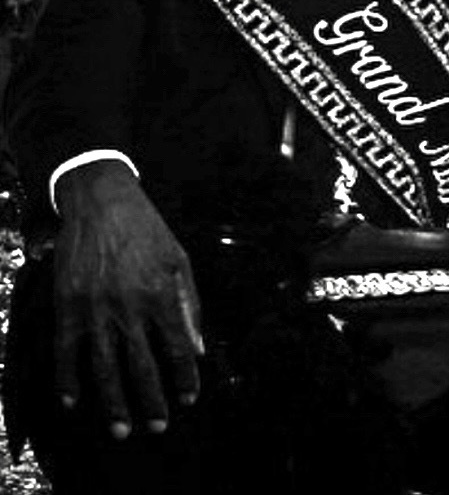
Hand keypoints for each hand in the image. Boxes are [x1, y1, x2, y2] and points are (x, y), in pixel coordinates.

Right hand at [53, 161, 203, 438]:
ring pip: (105, 367)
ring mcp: (96, 308)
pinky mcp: (68, 304)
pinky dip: (68, 379)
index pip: (179, 348)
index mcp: (162, 294)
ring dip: (114, 402)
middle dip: (153, 401)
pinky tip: (73, 402)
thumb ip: (191, 304)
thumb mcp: (178, 260)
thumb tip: (200, 348)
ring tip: (123, 429)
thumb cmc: (147, 230)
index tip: (189, 398)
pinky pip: (66, 351)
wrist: (102, 201)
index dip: (185, 377)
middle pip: (143, 366)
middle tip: (159, 426)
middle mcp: (130, 306)